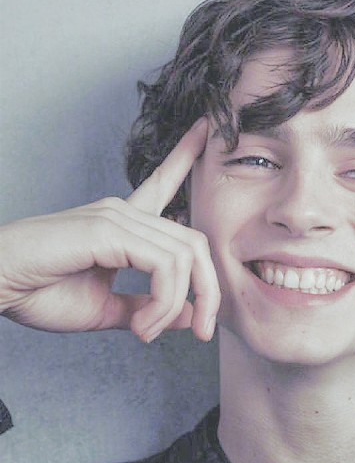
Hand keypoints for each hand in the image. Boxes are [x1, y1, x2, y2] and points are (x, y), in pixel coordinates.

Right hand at [0, 117, 218, 341]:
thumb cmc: (37, 294)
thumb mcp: (107, 309)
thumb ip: (149, 309)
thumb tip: (190, 316)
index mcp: (122, 225)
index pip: (162, 186)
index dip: (184, 159)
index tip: (204, 130)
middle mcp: (123, 214)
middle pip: (195, 244)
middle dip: (209, 292)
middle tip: (201, 332)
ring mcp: (116, 217)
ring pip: (185, 257)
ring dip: (178, 305)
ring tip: (147, 332)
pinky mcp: (107, 229)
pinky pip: (164, 266)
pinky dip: (163, 302)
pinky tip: (142, 326)